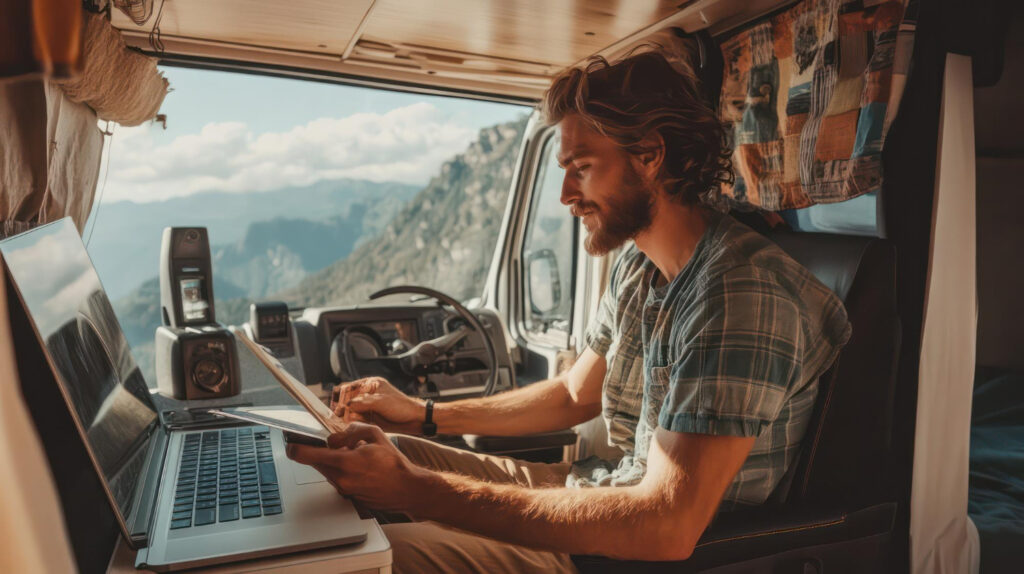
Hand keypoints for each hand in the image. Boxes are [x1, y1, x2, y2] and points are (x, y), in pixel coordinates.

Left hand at [286, 422, 431, 511]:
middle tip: (337, 446)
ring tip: (356, 458)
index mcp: (345, 461)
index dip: (295, 448)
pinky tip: (361, 470)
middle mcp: (341, 478)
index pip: (307, 455)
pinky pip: (338, 480)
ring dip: (334, 462)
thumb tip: (335, 438)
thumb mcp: (376, 435)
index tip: (290, 444)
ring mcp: (344, 489)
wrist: (407, 489)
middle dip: (322, 452)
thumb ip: (352, 431)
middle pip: (316, 462)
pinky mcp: (348, 497)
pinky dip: (343, 472)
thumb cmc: (394, 464)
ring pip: (327, 471)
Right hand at [331, 377, 424, 433]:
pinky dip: (352, 423)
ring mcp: (369, 407)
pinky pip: (357, 420)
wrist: (415, 420)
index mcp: (371, 384)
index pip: (350, 387)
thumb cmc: (401, 406)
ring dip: (346, 416)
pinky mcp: (370, 418)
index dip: (340, 395)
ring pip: (351, 411)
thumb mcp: (380, 402)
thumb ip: (361, 403)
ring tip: (342, 421)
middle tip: (336, 415)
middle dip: (341, 407)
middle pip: (348, 399)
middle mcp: (368, 395)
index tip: (335, 403)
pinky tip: (350, 426)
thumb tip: (346, 406)